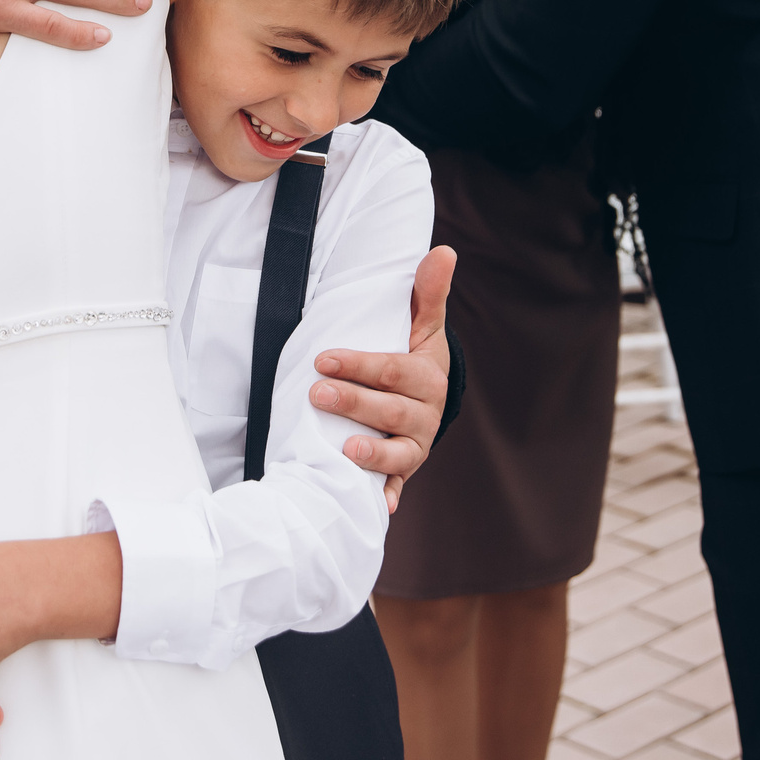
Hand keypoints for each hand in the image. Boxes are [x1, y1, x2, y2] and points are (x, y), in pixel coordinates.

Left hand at [312, 246, 455, 510]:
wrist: (426, 398)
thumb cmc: (414, 353)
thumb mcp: (422, 324)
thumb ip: (427, 292)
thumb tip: (443, 251)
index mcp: (427, 377)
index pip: (393, 370)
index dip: (360, 364)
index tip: (323, 358)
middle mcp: (425, 415)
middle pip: (390, 412)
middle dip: (354, 403)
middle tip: (316, 393)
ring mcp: (414, 446)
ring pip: (396, 454)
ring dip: (372, 455)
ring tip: (344, 450)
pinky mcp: (401, 471)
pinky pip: (394, 487)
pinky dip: (385, 497)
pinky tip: (376, 508)